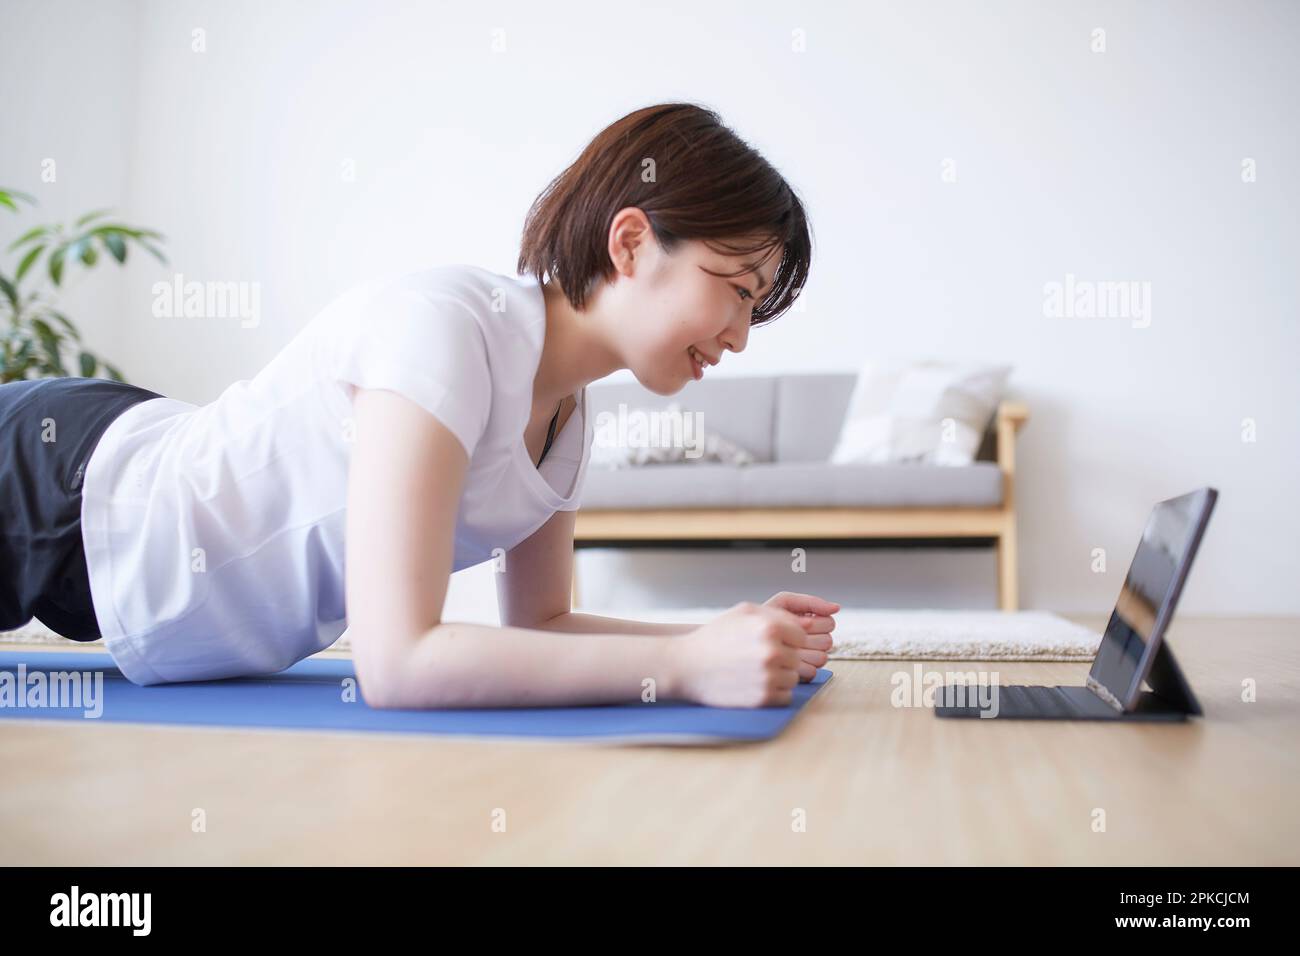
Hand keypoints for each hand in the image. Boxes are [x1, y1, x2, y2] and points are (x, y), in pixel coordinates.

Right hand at [664, 601, 832, 707]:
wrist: (687, 665)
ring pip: (794, 678)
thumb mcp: (743, 612)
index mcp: (769, 627)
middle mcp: (772, 652)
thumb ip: (777, 614)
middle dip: (783, 657)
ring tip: (754, 670)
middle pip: (798, 657)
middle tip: (758, 657)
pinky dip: (774, 692)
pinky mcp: (762, 698)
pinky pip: (785, 696)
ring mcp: (768, 677)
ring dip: (780, 675)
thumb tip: (807, 626)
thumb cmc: (715, 636)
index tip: (770, 642)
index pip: (801, 635)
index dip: (787, 639)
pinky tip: (754, 683)